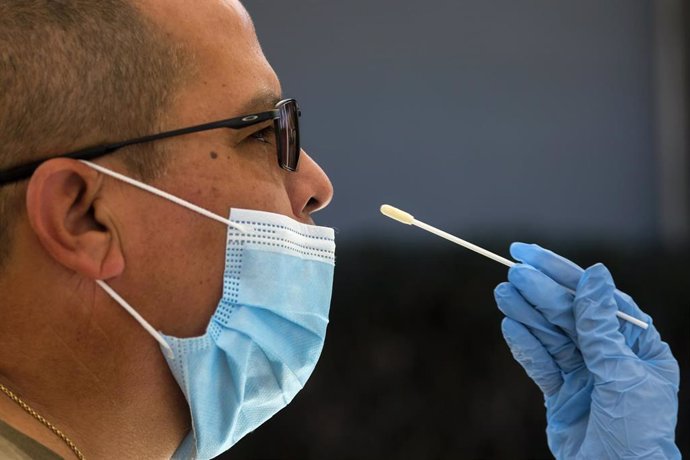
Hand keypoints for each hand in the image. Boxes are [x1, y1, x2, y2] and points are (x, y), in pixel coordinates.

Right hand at [494, 243, 679, 458]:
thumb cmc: (637, 431)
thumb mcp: (622, 372)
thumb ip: (600, 325)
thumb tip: (594, 274)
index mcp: (635, 343)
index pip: (594, 296)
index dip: (561, 272)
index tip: (528, 253)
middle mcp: (608, 353)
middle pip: (568, 313)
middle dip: (540, 293)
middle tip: (511, 273)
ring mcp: (583, 372)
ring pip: (549, 335)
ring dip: (526, 314)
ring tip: (501, 293)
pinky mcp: (560, 392)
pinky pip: (540, 363)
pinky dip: (524, 346)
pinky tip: (509, 326)